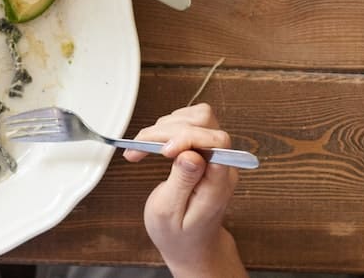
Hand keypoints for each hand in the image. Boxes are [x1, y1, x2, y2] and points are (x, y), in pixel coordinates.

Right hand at [125, 104, 247, 277]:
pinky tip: (155, 142)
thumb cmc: (178, 234)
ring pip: (199, 117)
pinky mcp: (208, 151)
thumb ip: (181, 182)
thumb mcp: (169, 213)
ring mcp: (218, 156)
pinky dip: (170, 126)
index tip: (162, 152)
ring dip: (168, 125)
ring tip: (145, 144)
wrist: (192, 245)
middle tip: (140, 146)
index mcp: (217, 183)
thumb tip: (190, 153)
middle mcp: (224, 165)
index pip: (215, 143)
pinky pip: (194, 123)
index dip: (187, 138)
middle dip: (169, 129)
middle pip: (205, 123)